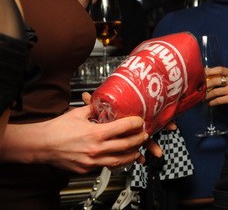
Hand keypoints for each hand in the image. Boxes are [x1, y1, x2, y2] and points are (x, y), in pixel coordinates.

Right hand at [1, 104, 148, 172]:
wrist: (40, 145)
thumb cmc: (56, 129)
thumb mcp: (78, 113)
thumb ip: (94, 108)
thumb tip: (104, 102)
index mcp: (96, 133)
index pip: (124, 128)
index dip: (136, 123)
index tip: (140, 121)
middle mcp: (96, 149)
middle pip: (127, 145)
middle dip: (139, 139)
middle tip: (144, 135)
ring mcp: (91, 161)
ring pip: (120, 160)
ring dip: (131, 154)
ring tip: (137, 149)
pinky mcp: (87, 169)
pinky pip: (106, 165)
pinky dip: (115, 160)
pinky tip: (118, 156)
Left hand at [205, 66, 227, 106]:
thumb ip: (225, 76)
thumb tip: (208, 74)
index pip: (220, 69)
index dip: (210, 70)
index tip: (202, 72)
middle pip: (215, 81)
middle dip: (206, 84)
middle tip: (200, 88)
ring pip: (215, 92)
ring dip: (207, 95)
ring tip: (203, 97)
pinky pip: (218, 100)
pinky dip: (212, 102)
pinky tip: (209, 103)